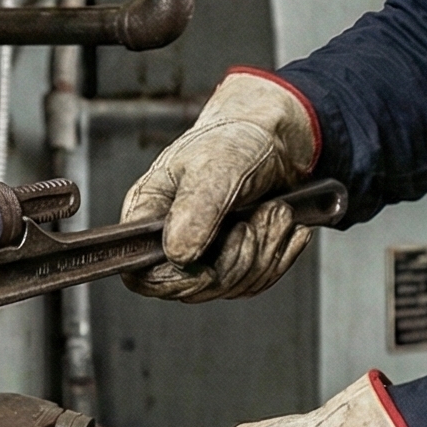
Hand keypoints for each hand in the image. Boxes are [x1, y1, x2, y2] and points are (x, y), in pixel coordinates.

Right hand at [121, 71, 319, 300]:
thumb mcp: (215, 166)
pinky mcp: (235, 260)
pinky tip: (286, 226)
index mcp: (150, 215)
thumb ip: (195, 210)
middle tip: (259, 216)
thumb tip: (177, 254)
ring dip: (265, 251)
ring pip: (231, 287)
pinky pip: (257, 281)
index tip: (208, 268)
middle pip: (195, 288)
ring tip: (275, 210)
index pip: (141, 275)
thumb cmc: (235, 140)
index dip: (174, 283)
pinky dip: (279, 255)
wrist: (275, 138)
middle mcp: (172, 240)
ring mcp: (205, 254)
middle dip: (238, 257)